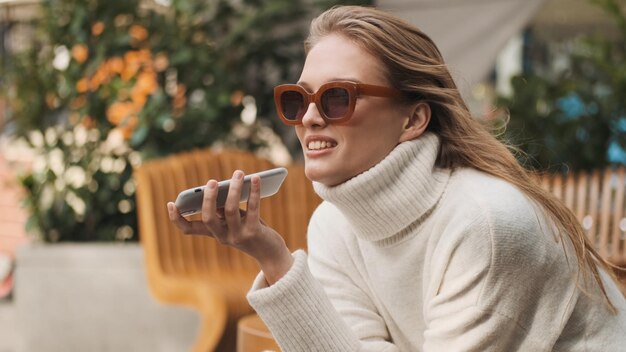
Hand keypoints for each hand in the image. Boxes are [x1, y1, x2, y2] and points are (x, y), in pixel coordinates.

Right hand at [167, 170, 292, 283]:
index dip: (177, 219)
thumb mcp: (236, 221)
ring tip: (239, 173)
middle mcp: (223, 237)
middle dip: (208, 198)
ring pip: (230, 210)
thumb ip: (227, 209)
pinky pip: (252, 208)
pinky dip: (253, 192)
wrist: (271, 254)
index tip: (170, 204)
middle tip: (212, 181)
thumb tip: (225, 189)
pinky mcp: (254, 233)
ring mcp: (238, 236)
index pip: (190, 230)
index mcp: (215, 233)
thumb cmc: (252, 231)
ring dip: (234, 189)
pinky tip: (256, 179)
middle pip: (208, 218)